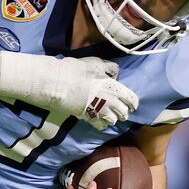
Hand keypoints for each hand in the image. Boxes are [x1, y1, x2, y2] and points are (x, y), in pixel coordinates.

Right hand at [0, 54, 138, 129]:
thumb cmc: (73, 70)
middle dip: (123, 112)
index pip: (130, 98)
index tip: (131, 104)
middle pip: (123, 112)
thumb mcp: (93, 62)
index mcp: (111, 86)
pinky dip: (101, 125)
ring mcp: (97, 110)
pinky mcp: (87, 116)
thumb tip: (115, 71)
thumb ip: (107, 67)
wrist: (56, 82)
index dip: (132, 102)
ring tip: (108, 115)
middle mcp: (108, 100)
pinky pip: (100, 125)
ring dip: (112, 118)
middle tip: (119, 111)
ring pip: (113, 120)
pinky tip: (99, 121)